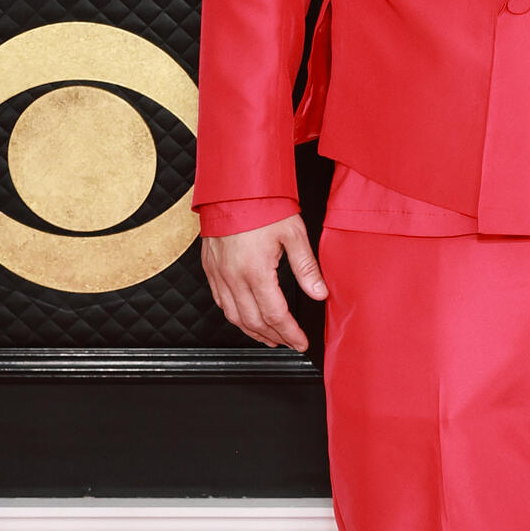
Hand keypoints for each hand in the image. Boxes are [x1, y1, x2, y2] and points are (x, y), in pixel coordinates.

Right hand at [201, 214, 326, 351]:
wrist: (232, 187)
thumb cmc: (261, 205)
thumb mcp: (293, 233)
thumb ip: (306, 267)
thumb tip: (319, 293)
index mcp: (255, 271)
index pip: (275, 315)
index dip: (290, 333)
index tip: (301, 342)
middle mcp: (233, 277)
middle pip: (254, 321)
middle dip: (275, 337)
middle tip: (290, 343)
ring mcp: (219, 274)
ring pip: (234, 316)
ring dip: (254, 332)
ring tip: (271, 338)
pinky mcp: (210, 269)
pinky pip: (221, 302)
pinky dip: (235, 317)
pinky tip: (246, 318)